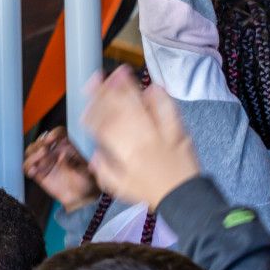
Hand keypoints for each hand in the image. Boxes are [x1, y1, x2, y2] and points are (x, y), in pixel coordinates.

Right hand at [24, 126, 100, 210]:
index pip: (58, 133)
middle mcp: (54, 152)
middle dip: (40, 144)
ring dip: (33, 154)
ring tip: (40, 159)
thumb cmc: (87, 182)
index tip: (52, 139)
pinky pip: (27, 167)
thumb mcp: (86, 170)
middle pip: (41, 141)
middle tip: (45, 150)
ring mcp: (45, 162)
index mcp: (67, 146)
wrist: (82, 197)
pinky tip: (34, 171)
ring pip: (31, 151)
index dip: (53, 134)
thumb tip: (61, 155)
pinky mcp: (38, 173)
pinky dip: (28, 167)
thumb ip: (75, 162)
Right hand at [82, 67, 199, 210]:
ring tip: (120, 73)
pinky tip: (153, 87)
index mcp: (125, 153)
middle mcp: (142, 139)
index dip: (93, 111)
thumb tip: (94, 155)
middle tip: (98, 77)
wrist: (183, 197)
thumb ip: (104, 170)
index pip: (104, 126)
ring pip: (142, 107)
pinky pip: (170, 111)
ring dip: (130, 89)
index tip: (86, 100)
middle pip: (121, 110)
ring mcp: (161, 133)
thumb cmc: (148, 191)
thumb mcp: (118, 187)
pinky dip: (161, 98)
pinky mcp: (178, 131)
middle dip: (108, 92)